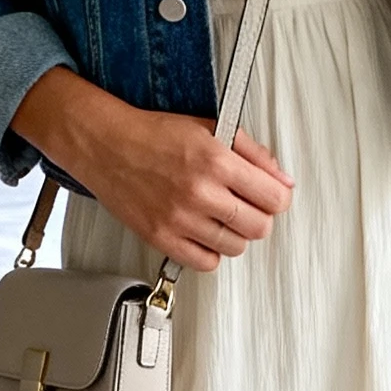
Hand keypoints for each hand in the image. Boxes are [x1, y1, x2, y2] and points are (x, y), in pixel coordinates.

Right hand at [12, 68, 293, 272]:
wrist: (107, 145)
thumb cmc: (154, 134)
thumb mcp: (212, 128)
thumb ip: (254, 153)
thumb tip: (283, 180)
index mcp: (216, 161)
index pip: (274, 198)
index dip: (278, 198)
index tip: (272, 196)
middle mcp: (200, 192)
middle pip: (259, 227)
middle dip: (259, 216)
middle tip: (246, 206)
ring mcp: (180, 219)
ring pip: (236, 247)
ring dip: (235, 234)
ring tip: (221, 216)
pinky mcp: (162, 238)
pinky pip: (206, 262)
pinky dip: (211, 251)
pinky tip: (204, 232)